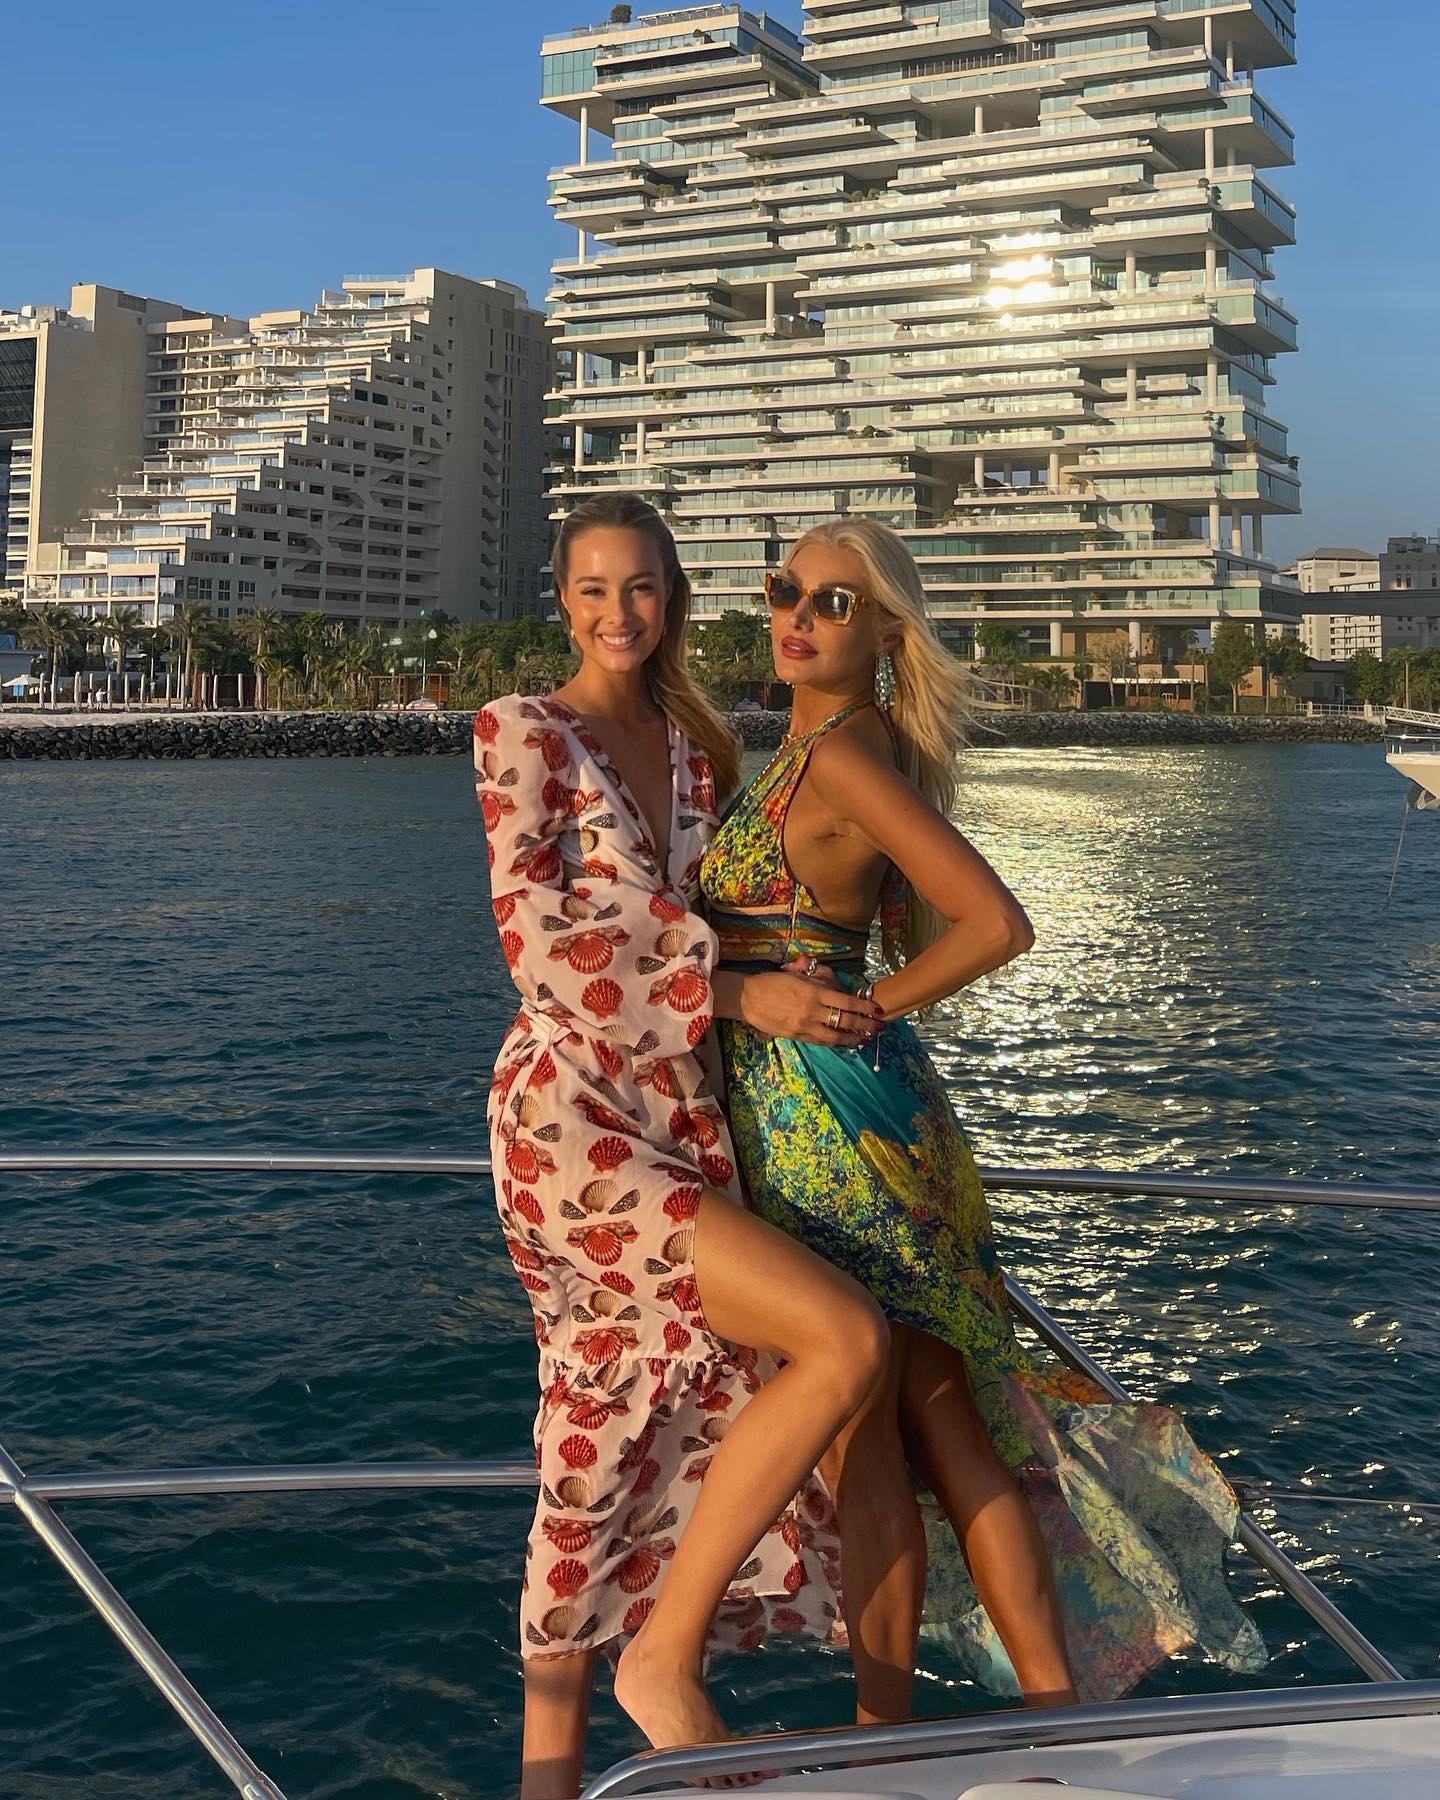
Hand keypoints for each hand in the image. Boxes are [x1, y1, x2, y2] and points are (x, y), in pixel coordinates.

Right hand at [738, 966, 881, 1046]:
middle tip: (879, 1027)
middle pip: (845, 1021)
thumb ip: (816, 977)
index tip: (877, 1010)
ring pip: (834, 1037)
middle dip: (864, 1025)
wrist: (748, 999)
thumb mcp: (797, 974)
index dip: (864, 1007)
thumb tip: (832, 981)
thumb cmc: (772, 982)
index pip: (846, 1002)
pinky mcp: (796, 1037)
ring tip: (864, 1040)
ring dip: (852, 1039)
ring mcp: (804, 1027)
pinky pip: (819, 1041)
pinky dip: (833, 1042)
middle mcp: (812, 1011)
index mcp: (814, 993)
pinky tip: (842, 1042)